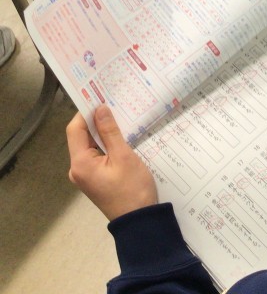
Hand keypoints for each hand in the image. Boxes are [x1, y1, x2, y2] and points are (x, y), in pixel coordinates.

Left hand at [66, 105, 157, 220]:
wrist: (140, 221)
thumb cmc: (132, 189)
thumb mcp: (124, 156)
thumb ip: (110, 132)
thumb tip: (100, 109)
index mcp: (80, 163)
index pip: (75, 129)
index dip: (85, 112)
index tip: (100, 97)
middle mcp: (78, 169)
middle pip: (82, 137)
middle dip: (96, 121)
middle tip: (113, 105)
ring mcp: (86, 176)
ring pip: (91, 146)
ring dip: (103, 133)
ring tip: (120, 119)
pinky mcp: (96, 179)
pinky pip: (98, 156)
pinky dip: (107, 145)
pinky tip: (121, 138)